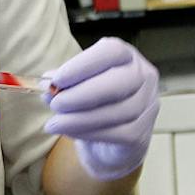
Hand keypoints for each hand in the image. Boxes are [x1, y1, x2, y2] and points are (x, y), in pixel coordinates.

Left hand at [43, 39, 158, 180]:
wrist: (107, 142)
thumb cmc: (93, 105)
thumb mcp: (76, 87)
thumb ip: (65, 82)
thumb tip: (47, 82)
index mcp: (126, 57)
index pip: (112, 51)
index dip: (83, 64)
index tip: (57, 80)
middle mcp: (143, 76)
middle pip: (118, 82)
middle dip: (81, 94)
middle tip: (55, 104)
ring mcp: (147, 105)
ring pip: (117, 112)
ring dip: (80, 118)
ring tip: (55, 123)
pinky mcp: (142, 133)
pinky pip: (117, 133)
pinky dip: (89, 133)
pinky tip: (69, 132)